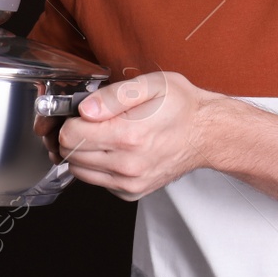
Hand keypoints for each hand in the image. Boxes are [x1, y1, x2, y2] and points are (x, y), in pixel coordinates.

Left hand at [55, 71, 219, 200]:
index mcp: (128, 135)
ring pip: (79, 171)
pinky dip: (98, 167)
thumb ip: (114, 95)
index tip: (82, 114)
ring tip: (103, 136)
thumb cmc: (181, 107)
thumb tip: (85, 109)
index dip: (71, 120)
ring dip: (83, 153)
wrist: (207, 134)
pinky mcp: (132, 192)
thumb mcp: (152, 84)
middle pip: (71, 155)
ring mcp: (129, 182)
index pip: (70, 136)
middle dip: (74, 136)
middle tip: (92, 122)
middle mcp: (127, 164)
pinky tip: (115, 151)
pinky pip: (98, 182)